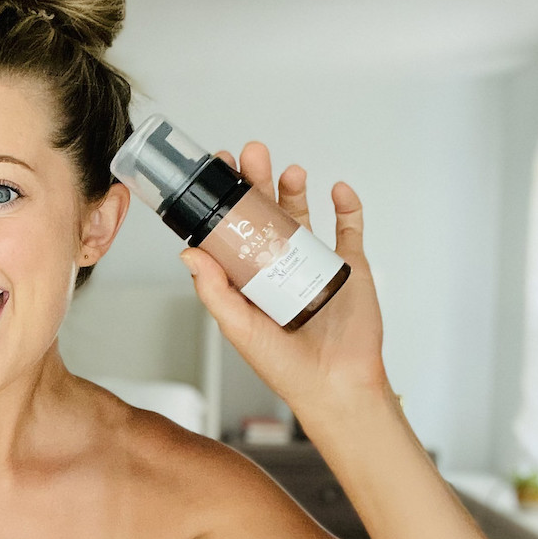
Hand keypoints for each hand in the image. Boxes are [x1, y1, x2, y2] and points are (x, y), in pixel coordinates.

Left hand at [179, 142, 392, 412]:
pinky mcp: (350, 268)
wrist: (336, 385)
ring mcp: (314, 263)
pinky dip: (347, 207)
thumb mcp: (239, 327)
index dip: (225, 200)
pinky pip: (350, 230)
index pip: (231, 229)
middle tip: (251, 153)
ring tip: (289, 171)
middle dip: (258, 181)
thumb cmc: (283, 366)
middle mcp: (278, 266)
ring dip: (296, 189)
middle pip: (265, 212)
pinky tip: (337, 190)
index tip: (217, 171)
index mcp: (248, 277)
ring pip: (303, 215)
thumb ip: (214, 290)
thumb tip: (188, 253)